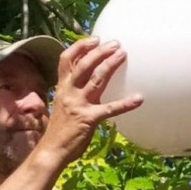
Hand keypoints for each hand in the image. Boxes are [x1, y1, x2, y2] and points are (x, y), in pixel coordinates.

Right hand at [38, 37, 142, 162]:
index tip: (95, 38)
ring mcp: (79, 105)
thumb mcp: (62, 104)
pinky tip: (139, 99)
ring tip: (122, 54)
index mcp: (62, 87)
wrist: (52, 150)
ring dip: (110, 65)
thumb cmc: (60, 129)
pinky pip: (110, 109)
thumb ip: (72, 91)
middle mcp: (69, 92)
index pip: (66, 60)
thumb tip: (86, 81)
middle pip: (83, 65)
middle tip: (115, 43)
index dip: (80, 46)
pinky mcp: (89, 119)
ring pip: (96, 80)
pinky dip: (125, 103)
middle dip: (99, 52)